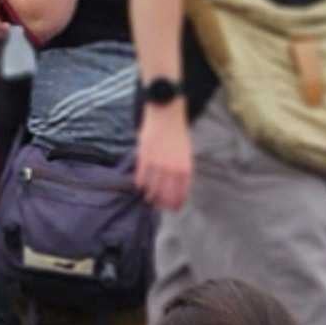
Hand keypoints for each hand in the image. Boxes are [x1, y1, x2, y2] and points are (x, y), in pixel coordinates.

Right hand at [134, 95, 192, 209]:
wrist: (166, 116)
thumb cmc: (178, 135)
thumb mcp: (186, 154)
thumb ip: (182, 171)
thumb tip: (177, 187)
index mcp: (185, 169)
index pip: (180, 194)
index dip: (176, 204)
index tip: (173, 209)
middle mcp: (172, 169)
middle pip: (165, 194)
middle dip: (162, 203)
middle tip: (158, 206)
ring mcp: (157, 164)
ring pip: (152, 188)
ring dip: (150, 196)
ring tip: (148, 198)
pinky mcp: (144, 157)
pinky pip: (141, 176)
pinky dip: (140, 183)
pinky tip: (140, 186)